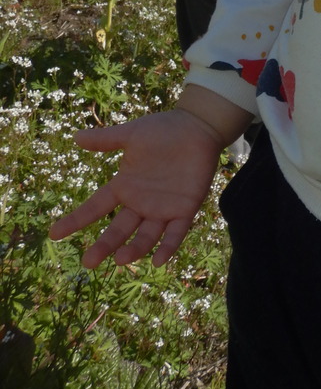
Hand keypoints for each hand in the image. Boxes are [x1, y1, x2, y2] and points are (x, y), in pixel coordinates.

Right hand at [48, 109, 223, 268]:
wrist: (198, 125)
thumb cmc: (165, 129)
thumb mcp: (132, 135)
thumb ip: (105, 140)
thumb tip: (76, 137)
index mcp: (125, 186)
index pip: (96, 207)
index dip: (76, 220)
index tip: (54, 234)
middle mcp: (141, 202)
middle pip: (119, 229)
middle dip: (104, 245)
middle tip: (88, 262)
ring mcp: (163, 208)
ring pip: (146, 236)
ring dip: (134, 249)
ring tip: (121, 260)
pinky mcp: (185, 209)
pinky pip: (175, 233)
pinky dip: (168, 246)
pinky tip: (158, 261)